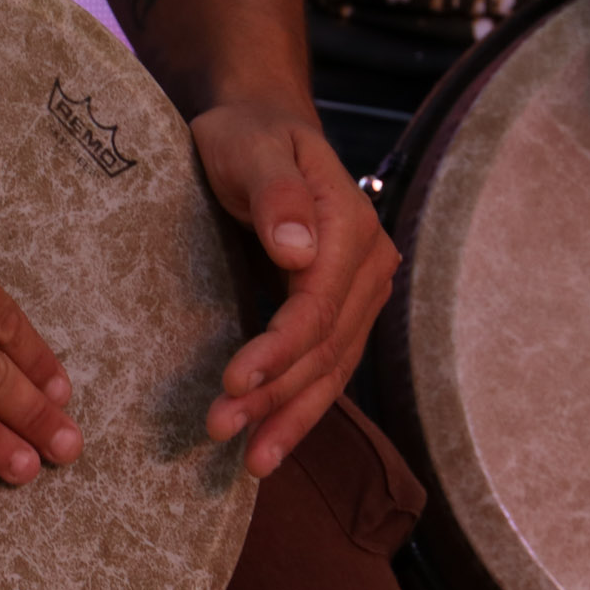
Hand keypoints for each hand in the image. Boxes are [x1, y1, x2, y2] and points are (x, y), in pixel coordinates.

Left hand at [191, 102, 393, 478]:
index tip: (232, 382)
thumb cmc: (247, 136)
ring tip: (251, 461)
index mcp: (350, 228)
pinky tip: (271, 443)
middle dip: (276, 397)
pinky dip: (300, 408)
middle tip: (221, 431)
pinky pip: (328, 367)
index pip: (318, 306)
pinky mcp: (343, 311)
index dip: (278, 350)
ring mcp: (361, 292)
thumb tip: (299, 248)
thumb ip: (275, 193)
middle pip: (326, 347)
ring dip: (290, 416)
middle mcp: (368, 265)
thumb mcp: (249, 148)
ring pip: (332, 368)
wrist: (262, 129)